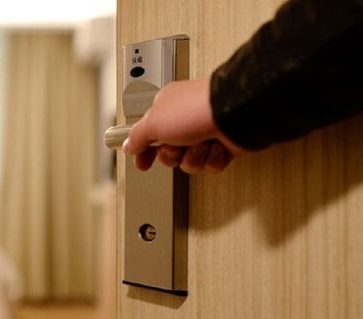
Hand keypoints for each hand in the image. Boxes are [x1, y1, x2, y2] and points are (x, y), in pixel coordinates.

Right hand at [122, 78, 246, 172]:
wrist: (235, 113)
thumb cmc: (195, 109)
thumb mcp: (153, 122)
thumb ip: (136, 136)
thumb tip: (127, 145)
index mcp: (167, 109)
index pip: (148, 135)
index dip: (144, 152)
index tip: (141, 163)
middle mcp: (185, 120)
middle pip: (169, 154)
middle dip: (173, 155)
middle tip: (178, 145)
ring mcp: (205, 133)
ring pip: (191, 162)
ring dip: (195, 157)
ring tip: (202, 143)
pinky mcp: (224, 145)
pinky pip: (211, 164)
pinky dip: (213, 159)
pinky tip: (217, 147)